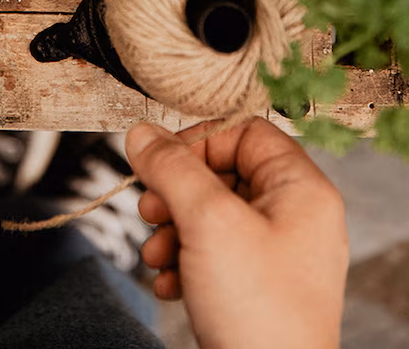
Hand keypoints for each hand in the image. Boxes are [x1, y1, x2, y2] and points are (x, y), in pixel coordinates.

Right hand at [125, 118, 347, 348]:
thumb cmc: (258, 311)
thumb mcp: (208, 222)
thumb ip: (172, 168)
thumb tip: (141, 133)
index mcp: (302, 190)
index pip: (246, 132)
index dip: (199, 140)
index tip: (162, 163)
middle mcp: (295, 218)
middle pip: (222, 173)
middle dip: (177, 192)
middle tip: (151, 210)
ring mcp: (276, 255)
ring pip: (211, 215)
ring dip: (173, 229)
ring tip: (156, 253)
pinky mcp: (257, 289)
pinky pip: (213, 253)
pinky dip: (184, 261)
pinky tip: (169, 283)